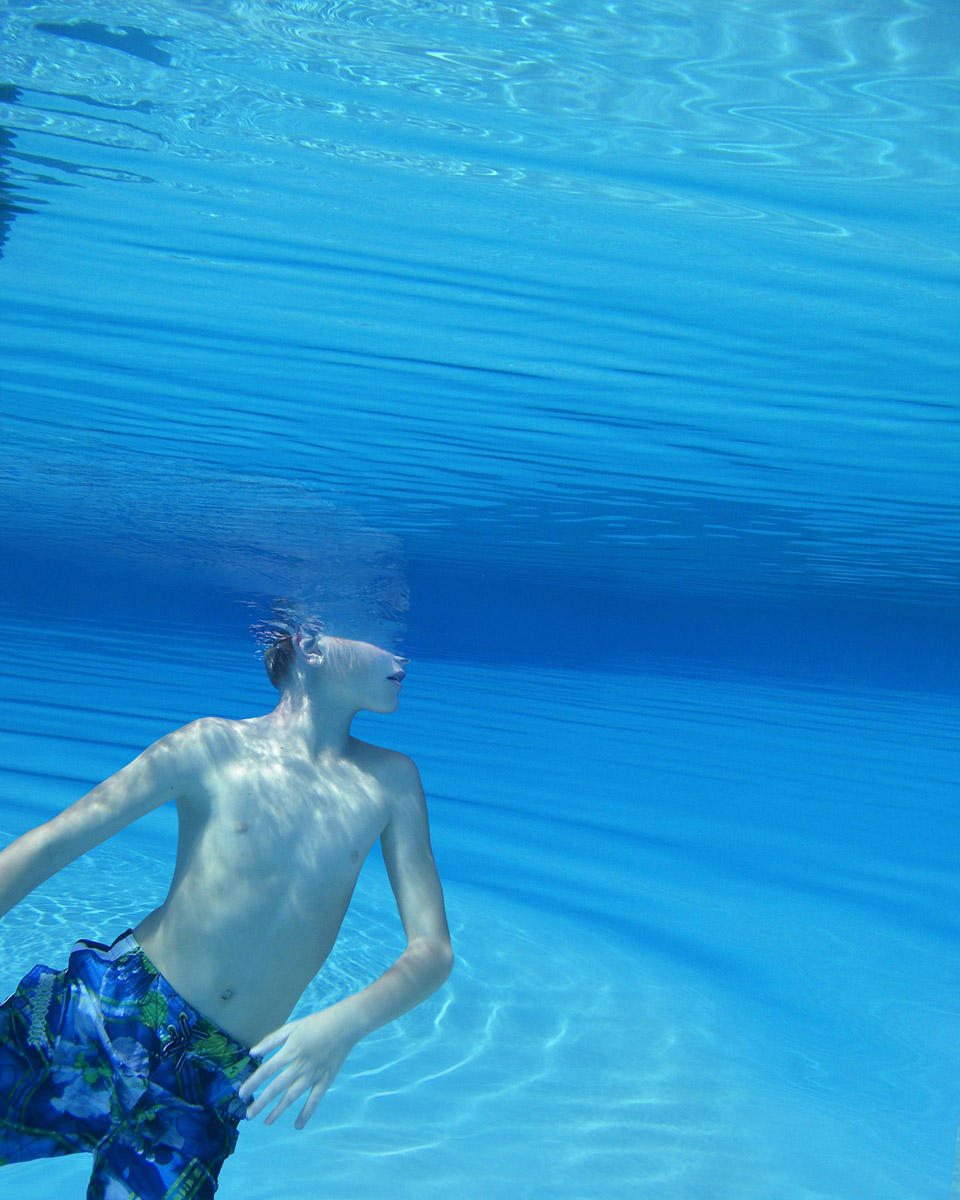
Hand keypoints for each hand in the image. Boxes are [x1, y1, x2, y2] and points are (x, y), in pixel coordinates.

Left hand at [238, 1005, 358, 1129]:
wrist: (345, 1024)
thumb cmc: (317, 1022)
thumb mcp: (293, 1026)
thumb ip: (272, 1040)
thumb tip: (253, 1053)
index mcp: (290, 1050)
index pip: (266, 1070)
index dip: (253, 1083)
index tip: (241, 1094)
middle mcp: (300, 1065)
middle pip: (276, 1087)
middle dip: (261, 1102)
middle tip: (249, 1115)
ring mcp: (313, 1074)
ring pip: (292, 1096)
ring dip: (278, 1110)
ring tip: (266, 1122)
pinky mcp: (326, 1080)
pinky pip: (314, 1100)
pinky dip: (306, 1113)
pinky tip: (297, 1125)